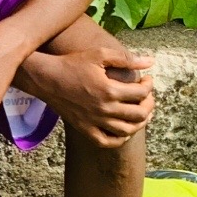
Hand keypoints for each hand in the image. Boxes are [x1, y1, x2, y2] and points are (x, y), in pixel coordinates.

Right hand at [27, 47, 154, 146]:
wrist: (47, 78)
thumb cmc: (73, 64)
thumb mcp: (99, 54)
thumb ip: (126, 58)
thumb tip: (150, 62)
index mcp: (110, 90)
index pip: (142, 93)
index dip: (149, 85)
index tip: (147, 80)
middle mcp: (104, 109)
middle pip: (139, 114)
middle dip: (149, 104)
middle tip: (147, 96)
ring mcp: (94, 121)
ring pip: (127, 130)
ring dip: (140, 122)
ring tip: (140, 112)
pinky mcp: (85, 129)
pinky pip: (107, 142)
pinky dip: (120, 139)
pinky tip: (124, 129)